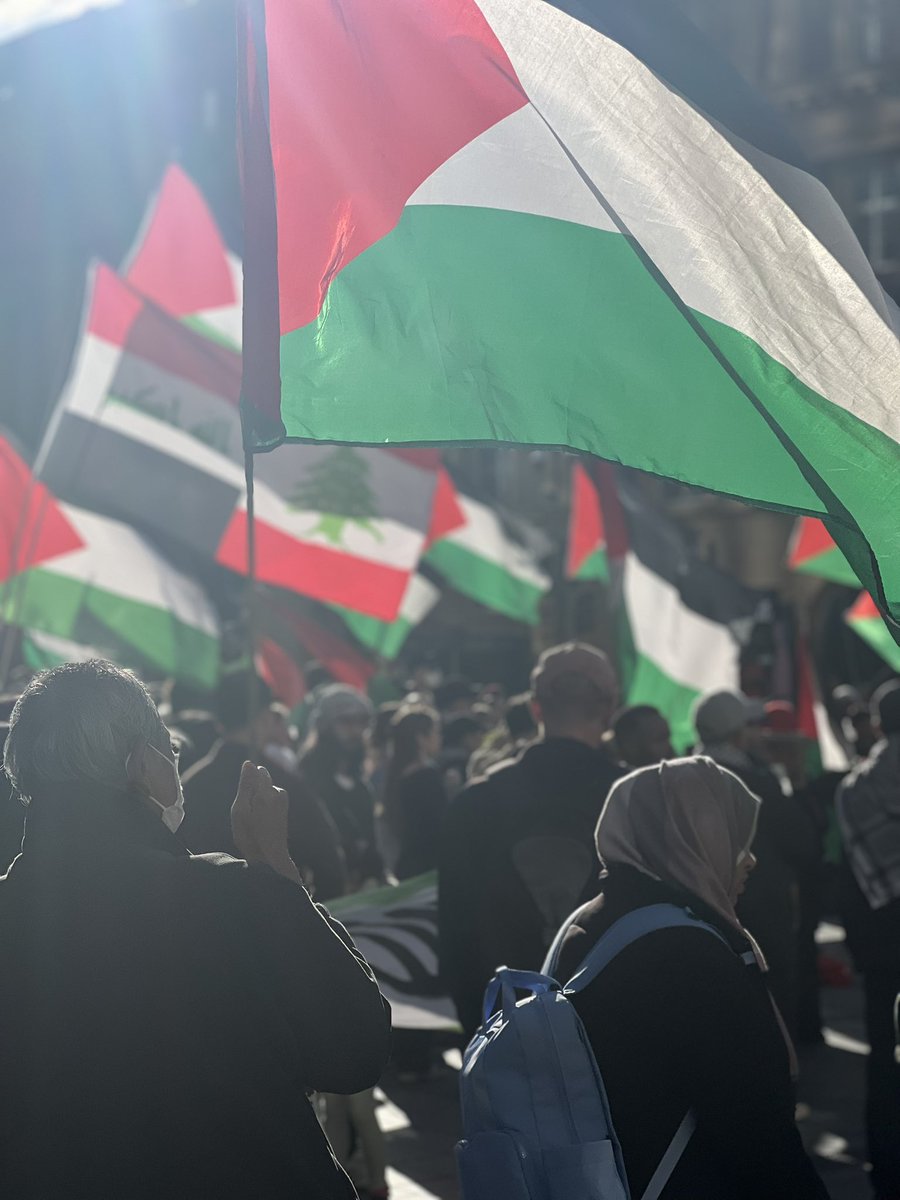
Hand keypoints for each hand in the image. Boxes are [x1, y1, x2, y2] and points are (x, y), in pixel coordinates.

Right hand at [231, 761, 300, 884]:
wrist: (270, 858)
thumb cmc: (250, 835)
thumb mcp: (240, 810)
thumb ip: (245, 785)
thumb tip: (249, 763)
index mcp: (267, 792)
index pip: (259, 771)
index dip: (248, 782)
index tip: (244, 798)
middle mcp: (279, 794)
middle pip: (263, 780)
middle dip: (254, 790)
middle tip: (247, 812)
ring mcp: (284, 801)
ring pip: (267, 790)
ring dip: (259, 799)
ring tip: (253, 819)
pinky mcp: (284, 808)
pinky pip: (271, 798)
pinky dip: (264, 806)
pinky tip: (260, 821)